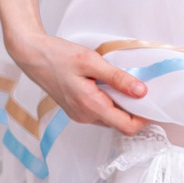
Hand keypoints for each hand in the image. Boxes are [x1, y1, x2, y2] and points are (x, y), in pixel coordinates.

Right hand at [9, 29, 147, 135]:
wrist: (32, 55)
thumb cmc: (58, 56)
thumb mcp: (91, 62)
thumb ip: (117, 78)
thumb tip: (141, 91)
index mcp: (90, 106)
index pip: (127, 127)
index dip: (144, 117)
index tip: (151, 101)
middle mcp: (85, 116)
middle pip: (120, 123)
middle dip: (133, 109)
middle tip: (139, 86)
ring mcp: (79, 115)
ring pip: (110, 118)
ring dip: (120, 104)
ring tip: (120, 82)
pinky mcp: (76, 110)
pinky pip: (100, 112)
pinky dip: (108, 101)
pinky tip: (105, 83)